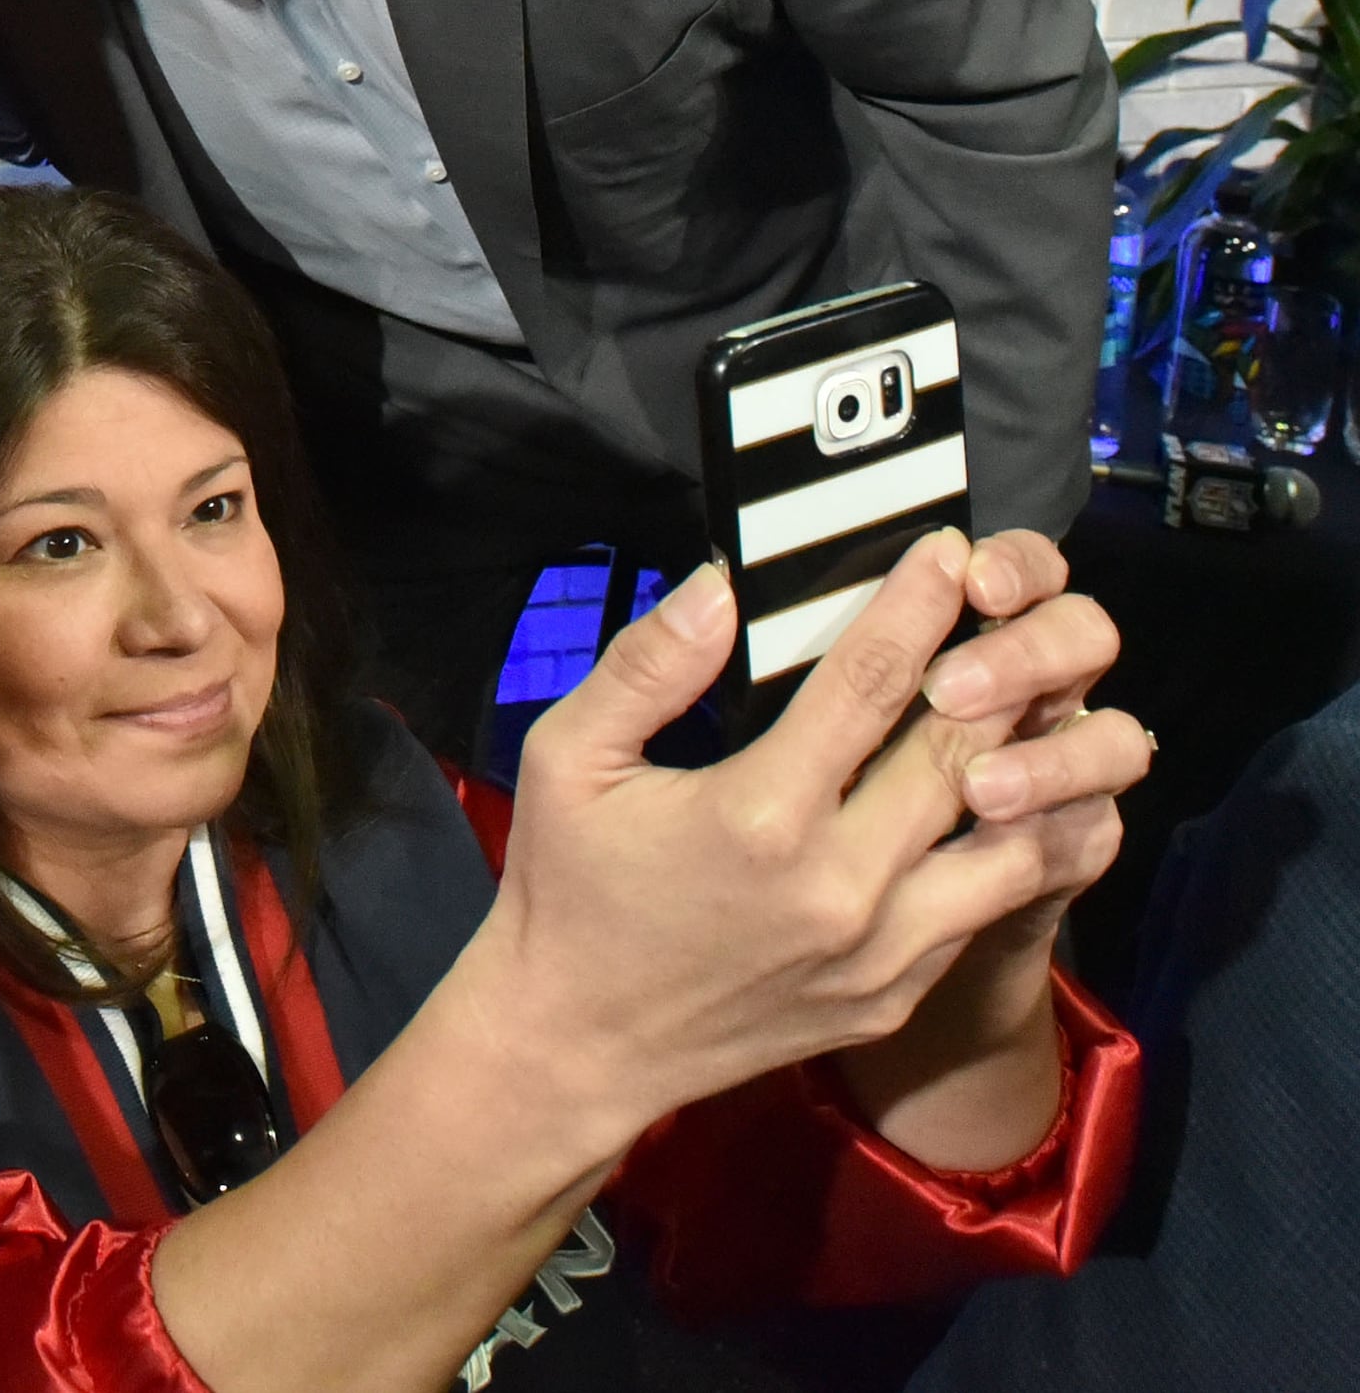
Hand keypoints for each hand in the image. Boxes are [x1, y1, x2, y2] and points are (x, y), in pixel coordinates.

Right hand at [457, 528, 1108, 1161]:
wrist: (580, 1042)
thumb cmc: (568, 887)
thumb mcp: (569, 758)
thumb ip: (648, 666)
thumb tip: (721, 585)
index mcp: (760, 816)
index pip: (872, 682)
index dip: (918, 603)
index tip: (947, 550)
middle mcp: (842, 886)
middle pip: (964, 751)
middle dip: (993, 665)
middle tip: (1005, 609)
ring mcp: (883, 951)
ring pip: (1010, 837)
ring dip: (1023, 762)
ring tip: (1020, 704)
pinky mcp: (898, 992)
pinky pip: (985, 905)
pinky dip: (1006, 841)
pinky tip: (993, 795)